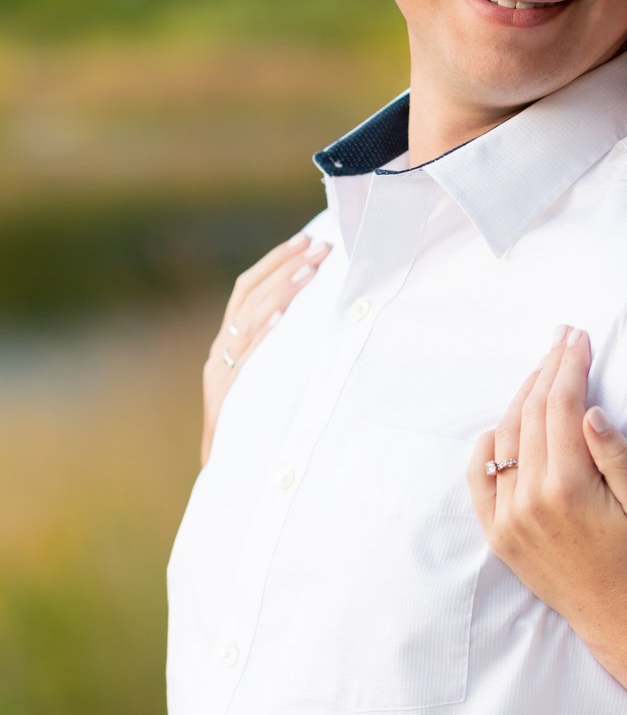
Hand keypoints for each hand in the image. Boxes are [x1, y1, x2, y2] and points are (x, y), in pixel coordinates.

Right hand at [202, 232, 330, 464]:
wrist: (226, 473)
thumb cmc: (252, 428)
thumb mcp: (264, 384)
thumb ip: (278, 355)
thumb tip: (314, 326)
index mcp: (226, 344)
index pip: (246, 289)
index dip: (274, 262)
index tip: (304, 240)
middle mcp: (220, 352)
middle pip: (248, 293)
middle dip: (284, 265)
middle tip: (319, 245)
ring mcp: (221, 370)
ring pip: (249, 317)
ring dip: (282, 289)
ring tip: (311, 269)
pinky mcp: (226, 393)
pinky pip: (247, 356)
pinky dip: (264, 331)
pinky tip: (285, 313)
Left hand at [467, 329, 626, 714]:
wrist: (621, 618)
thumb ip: (617, 455)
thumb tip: (589, 410)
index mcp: (567, 488)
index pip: (560, 407)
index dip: (570, 366)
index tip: (579, 338)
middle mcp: (529, 501)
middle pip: (530, 414)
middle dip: (548, 370)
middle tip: (563, 338)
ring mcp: (507, 519)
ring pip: (505, 439)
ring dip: (522, 399)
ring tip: (543, 370)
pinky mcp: (498, 534)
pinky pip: (480, 479)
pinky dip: (488, 447)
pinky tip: (502, 425)